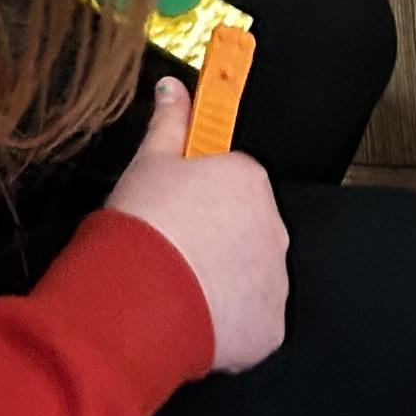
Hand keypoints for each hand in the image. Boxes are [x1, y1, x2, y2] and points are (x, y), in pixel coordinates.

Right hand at [103, 74, 287, 371]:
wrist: (139, 300)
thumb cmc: (145, 227)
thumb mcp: (149, 161)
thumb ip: (171, 121)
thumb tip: (173, 89)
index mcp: (249, 180)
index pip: (236, 179)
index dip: (204, 193)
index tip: (183, 205)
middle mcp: (273, 228)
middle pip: (249, 227)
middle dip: (219, 236)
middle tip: (178, 246)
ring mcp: (275, 280)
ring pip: (253, 274)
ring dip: (226, 278)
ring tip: (182, 283)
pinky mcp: (269, 326)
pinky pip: (253, 319)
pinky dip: (231, 320)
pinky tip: (197, 314)